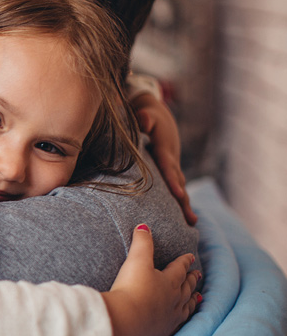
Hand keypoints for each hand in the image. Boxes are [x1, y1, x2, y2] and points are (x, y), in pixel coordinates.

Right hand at [99, 224, 200, 335]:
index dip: (184, 261)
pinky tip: (181, 318)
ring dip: (192, 299)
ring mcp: (170, 316)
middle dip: (192, 279)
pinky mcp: (163, 331)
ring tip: (197, 297)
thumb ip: (141, 243)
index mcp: (169, 281)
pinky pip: (178, 323)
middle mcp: (174, 298)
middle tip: (198, 274)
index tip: (191, 256)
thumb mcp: (135, 261)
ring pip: (186, 306)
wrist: (126, 322)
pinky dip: (182, 318)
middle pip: (186, 287)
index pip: (179, 268)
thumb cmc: (131, 290)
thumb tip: (143, 226)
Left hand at [132, 94, 197, 224]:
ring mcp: (172, 166)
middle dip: (183, 200)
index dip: (173, 180)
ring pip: (180, 186)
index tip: (178, 194)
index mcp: (164, 149)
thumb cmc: (147, 115)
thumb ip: (144, 118)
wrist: (157, 114)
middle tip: (189, 219)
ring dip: (184, 204)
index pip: (168, 166)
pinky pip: (175, 186)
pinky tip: (184, 217)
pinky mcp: (170, 171)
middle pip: (178, 182)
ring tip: (191, 223)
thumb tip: (143, 120)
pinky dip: (179, 201)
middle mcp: (171, 160)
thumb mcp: (145, 113)